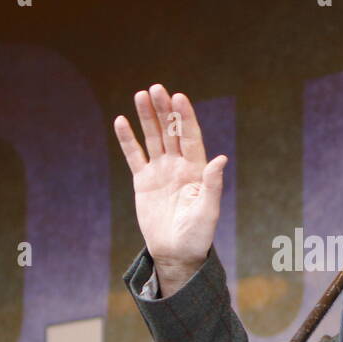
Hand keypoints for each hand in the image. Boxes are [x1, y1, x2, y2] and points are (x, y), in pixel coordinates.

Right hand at [115, 84, 226, 294]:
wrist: (176, 253)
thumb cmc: (197, 235)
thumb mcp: (208, 211)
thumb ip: (212, 184)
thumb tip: (221, 159)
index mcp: (197, 169)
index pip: (190, 136)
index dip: (185, 117)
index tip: (178, 97)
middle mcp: (179, 165)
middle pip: (170, 131)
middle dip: (164, 110)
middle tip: (156, 88)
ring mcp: (160, 171)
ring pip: (152, 138)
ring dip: (147, 117)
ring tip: (140, 95)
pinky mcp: (143, 181)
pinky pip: (134, 156)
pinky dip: (128, 139)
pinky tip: (121, 121)